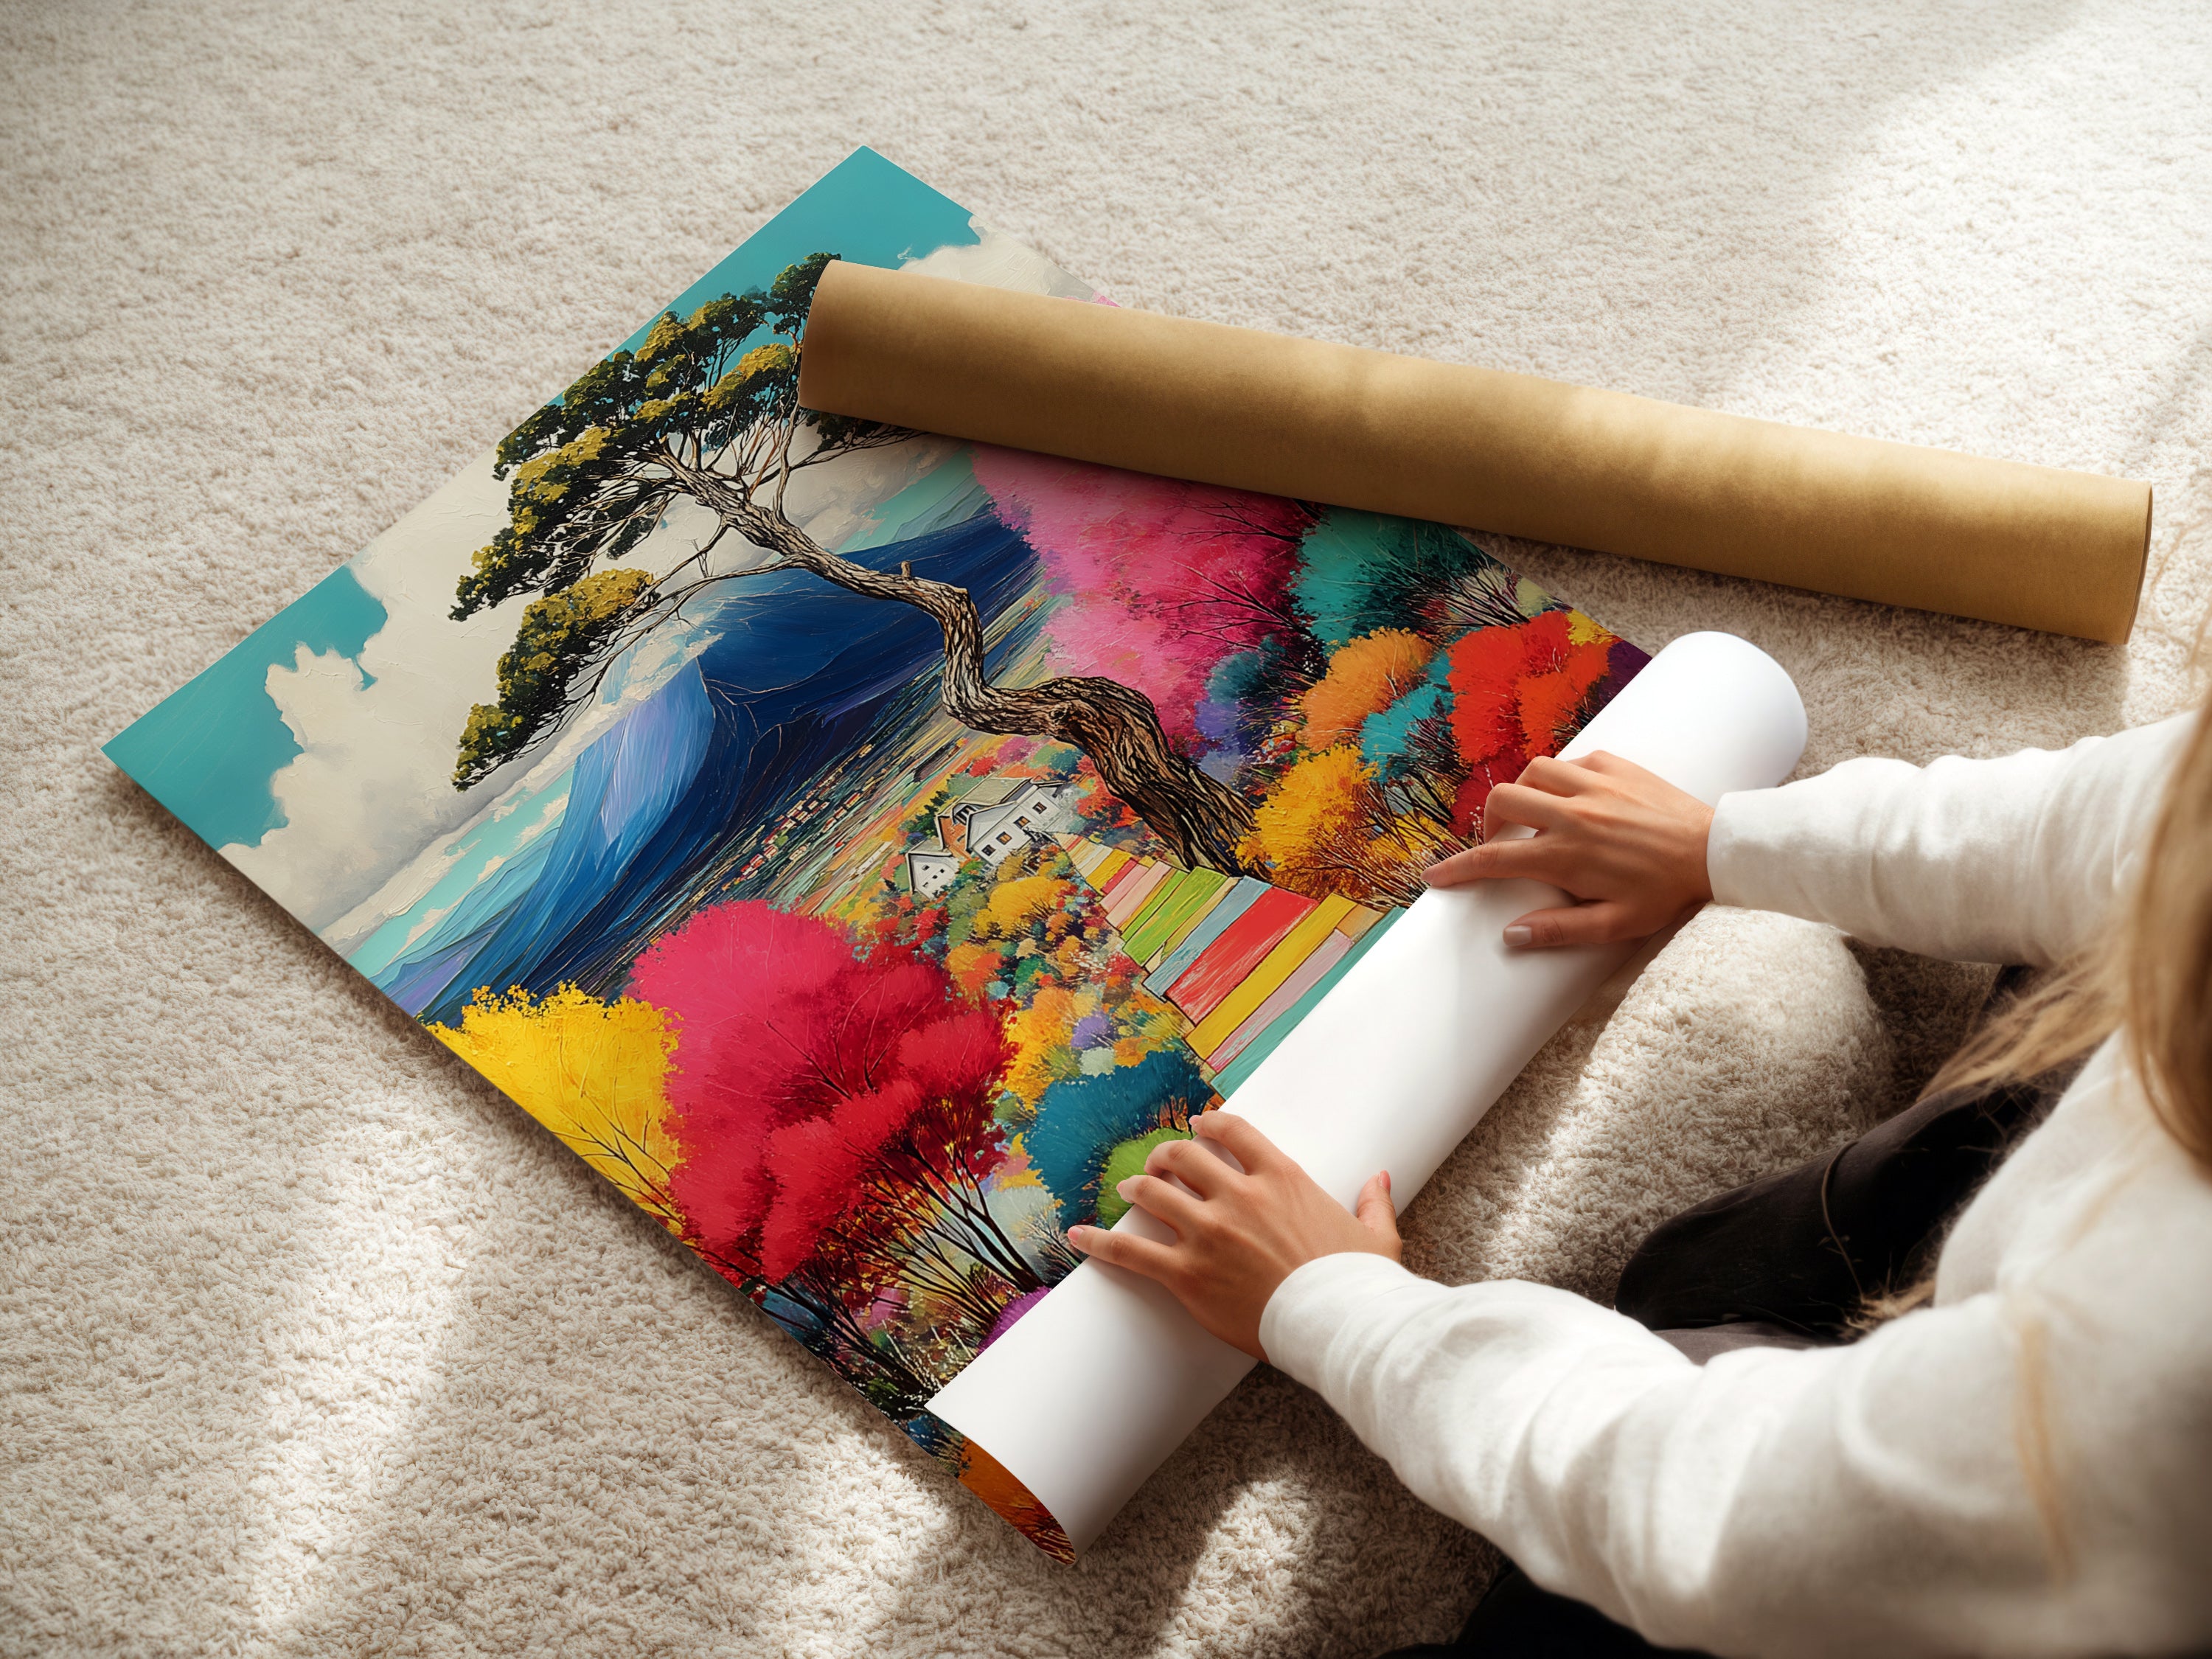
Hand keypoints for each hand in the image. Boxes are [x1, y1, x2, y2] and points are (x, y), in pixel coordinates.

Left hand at [1066, 1111, 1398, 1361]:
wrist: (1339, 1326)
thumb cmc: (1358, 1284)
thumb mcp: (1375, 1236)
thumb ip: (1373, 1202)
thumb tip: (1380, 1178)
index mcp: (1282, 1178)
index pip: (1233, 1132)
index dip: (1209, 1124)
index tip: (1199, 1126)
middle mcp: (1239, 1196)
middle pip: (1184, 1157)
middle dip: (1166, 1155)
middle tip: (1159, 1163)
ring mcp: (1209, 1233)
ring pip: (1154, 1193)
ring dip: (1138, 1187)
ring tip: (1129, 1190)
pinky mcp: (1188, 1274)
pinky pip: (1131, 1251)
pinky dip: (1099, 1242)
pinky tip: (1077, 1235)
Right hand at [1422, 751, 1713, 948]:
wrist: (1715, 851)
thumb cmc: (1666, 893)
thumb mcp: (1615, 924)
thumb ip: (1559, 930)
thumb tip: (1511, 935)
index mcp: (1566, 855)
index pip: (1494, 859)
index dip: (1457, 869)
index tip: (1435, 877)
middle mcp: (1572, 813)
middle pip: (1503, 801)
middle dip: (1488, 822)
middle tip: (1499, 843)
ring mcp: (1593, 784)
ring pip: (1532, 772)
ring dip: (1523, 793)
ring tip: (1533, 815)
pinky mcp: (1615, 765)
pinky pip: (1571, 761)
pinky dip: (1561, 777)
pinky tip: (1573, 797)